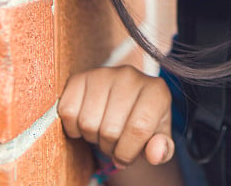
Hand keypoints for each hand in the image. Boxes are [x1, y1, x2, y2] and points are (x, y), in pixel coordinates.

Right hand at [58, 65, 174, 166]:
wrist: (123, 97)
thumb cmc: (142, 120)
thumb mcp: (157, 136)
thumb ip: (162, 149)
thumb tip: (155, 153)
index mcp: (156, 90)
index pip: (139, 128)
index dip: (128, 152)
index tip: (125, 157)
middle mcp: (130, 75)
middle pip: (110, 129)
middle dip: (109, 146)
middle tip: (113, 142)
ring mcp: (104, 73)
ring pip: (88, 123)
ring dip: (92, 137)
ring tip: (102, 130)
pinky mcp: (79, 77)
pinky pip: (68, 112)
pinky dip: (73, 127)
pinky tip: (85, 121)